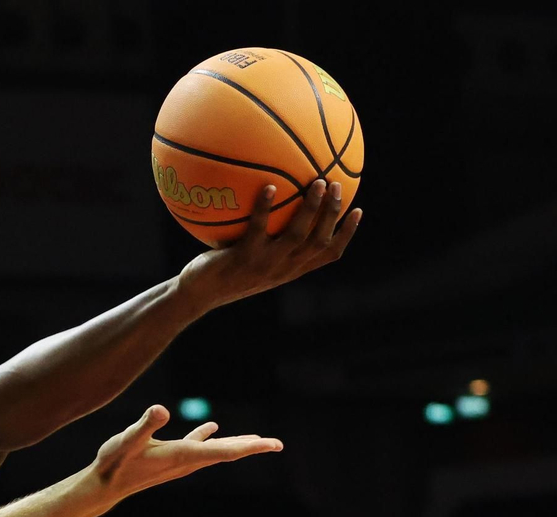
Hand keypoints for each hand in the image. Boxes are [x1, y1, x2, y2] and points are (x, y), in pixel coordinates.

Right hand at [91, 405, 279, 499]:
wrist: (104, 486)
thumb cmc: (114, 462)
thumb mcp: (127, 439)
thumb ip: (145, 424)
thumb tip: (161, 409)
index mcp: (182, 454)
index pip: (225, 451)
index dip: (251, 447)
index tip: (273, 445)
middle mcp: (186, 461)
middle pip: (226, 453)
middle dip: (252, 447)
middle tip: (277, 444)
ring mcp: (179, 461)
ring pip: (215, 451)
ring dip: (236, 444)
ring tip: (257, 440)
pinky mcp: (170, 458)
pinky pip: (197, 446)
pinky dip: (209, 438)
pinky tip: (213, 427)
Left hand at [177, 179, 361, 310]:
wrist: (197, 294)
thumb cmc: (223, 272)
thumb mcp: (253, 259)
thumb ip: (270, 240)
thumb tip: (278, 205)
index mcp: (290, 270)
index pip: (328, 255)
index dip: (347, 234)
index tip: (358, 210)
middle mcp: (282, 270)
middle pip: (319, 242)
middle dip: (332, 214)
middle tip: (337, 186)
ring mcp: (263, 265)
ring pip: (297, 236)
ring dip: (310, 208)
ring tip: (317, 182)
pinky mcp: (242, 259)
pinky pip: (257, 229)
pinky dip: (265, 208)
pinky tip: (269, 187)